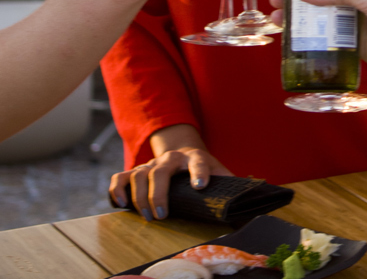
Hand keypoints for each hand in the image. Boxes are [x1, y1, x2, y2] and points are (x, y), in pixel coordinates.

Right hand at [108, 143, 228, 219]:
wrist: (184, 151)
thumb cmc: (204, 168)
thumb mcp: (219, 172)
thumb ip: (230, 184)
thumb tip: (248, 203)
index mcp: (195, 157)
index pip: (198, 162)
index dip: (199, 172)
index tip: (201, 186)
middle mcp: (171, 158)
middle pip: (159, 171)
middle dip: (159, 194)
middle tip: (162, 215)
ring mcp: (152, 163)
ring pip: (138, 174)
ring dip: (139, 197)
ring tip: (147, 216)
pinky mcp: (138, 170)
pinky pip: (121, 177)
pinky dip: (117, 189)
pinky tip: (121, 204)